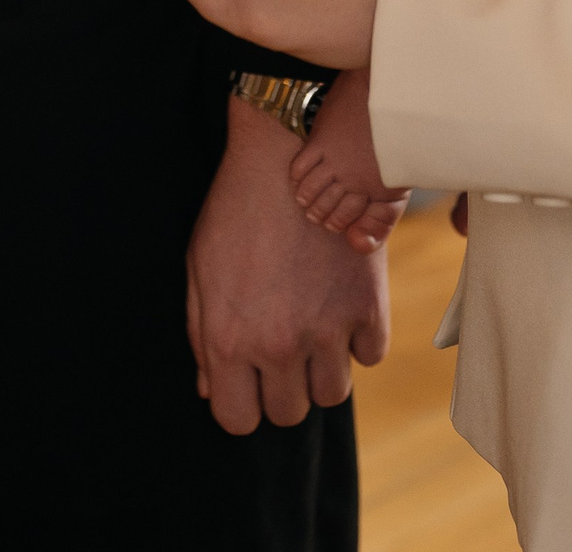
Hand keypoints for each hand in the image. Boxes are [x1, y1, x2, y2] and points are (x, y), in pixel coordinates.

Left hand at [186, 94, 389, 431]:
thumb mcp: (201, 269)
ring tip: (314, 327)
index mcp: (228, 341)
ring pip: (332, 393)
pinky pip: (371, 354)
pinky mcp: (368, 304)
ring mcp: (327, 327)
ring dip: (322, 368)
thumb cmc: (236, 208)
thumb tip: (211, 389)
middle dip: (283, 386)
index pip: (239, 420)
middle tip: (283, 347)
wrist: (290, 152)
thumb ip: (202, 336)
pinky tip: (342, 305)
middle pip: (290, 412)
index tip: (248, 381)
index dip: (242, 403)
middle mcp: (278, 344)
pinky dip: (360, 339)